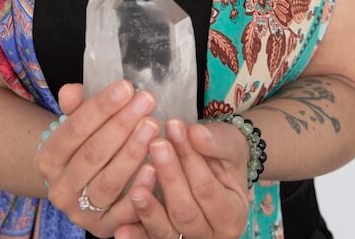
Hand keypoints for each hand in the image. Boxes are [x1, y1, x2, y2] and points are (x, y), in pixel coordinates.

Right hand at [35, 81, 159, 237]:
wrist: (80, 189)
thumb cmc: (84, 147)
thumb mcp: (77, 125)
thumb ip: (76, 107)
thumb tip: (72, 90)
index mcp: (49, 158)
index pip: (74, 129)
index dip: (101, 107)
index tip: (126, 87)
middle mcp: (60, 188)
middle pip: (92, 154)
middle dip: (122, 124)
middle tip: (146, 101)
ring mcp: (81, 211)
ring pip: (108, 182)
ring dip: (132, 152)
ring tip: (153, 126)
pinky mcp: (103, 228)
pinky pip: (123, 212)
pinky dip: (139, 190)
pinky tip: (154, 167)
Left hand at [116, 118, 248, 238]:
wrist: (217, 164)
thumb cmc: (222, 153)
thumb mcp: (228, 143)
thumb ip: (215, 141)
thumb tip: (196, 133)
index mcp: (232, 213)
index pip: (206, 188)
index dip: (189, 159)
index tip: (174, 127)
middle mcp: (212, 233)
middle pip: (185, 212)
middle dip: (169, 177)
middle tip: (156, 145)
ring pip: (166, 231)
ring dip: (149, 210)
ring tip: (136, 188)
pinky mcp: (164, 238)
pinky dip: (136, 235)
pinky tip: (121, 229)